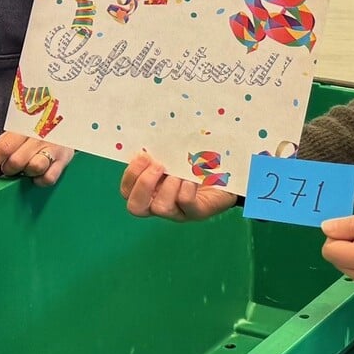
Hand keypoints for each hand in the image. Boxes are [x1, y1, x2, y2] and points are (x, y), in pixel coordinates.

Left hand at [0, 132, 72, 185]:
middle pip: (16, 160)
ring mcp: (53, 147)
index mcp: (24, 126)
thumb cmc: (38, 130)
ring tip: (26, 168)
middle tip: (10, 167)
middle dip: (8, 168)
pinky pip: (49, 177)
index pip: (4, 146)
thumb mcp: (17, 133)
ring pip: (34, 167)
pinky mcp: (63, 159)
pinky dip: (40, 180)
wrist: (68, 121)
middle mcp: (39, 136)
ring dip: (26, 172)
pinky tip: (38, 174)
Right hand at [121, 152, 239, 222]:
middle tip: (159, 166)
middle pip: (135, 207)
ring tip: (179, 172)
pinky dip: (186, 189)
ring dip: (168, 186)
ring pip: (160, 207)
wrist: (227, 175)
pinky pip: (186, 204)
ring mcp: (178, 211)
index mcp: (150, 189)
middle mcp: (160, 203)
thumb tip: (147, 142)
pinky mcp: (197, 212)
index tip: (144, 155)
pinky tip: (193, 179)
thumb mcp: (175, 155)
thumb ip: (160, 151)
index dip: (131, 174)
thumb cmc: (196, 163)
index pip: (127, 191)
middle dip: (143, 185)